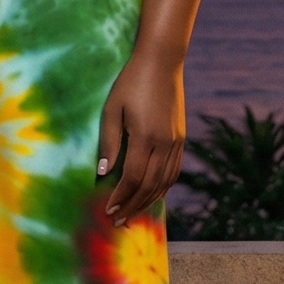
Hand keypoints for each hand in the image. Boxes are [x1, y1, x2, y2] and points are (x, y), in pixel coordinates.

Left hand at [96, 50, 184, 225]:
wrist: (161, 62)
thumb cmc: (130, 83)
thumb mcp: (112, 109)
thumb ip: (109, 142)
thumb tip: (102, 173)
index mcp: (145, 136)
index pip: (133, 177)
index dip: (120, 197)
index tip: (108, 210)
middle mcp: (165, 142)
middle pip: (149, 185)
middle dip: (133, 206)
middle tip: (119, 221)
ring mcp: (176, 141)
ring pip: (164, 182)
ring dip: (148, 201)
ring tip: (134, 214)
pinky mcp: (181, 138)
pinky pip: (173, 171)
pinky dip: (163, 187)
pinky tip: (153, 195)